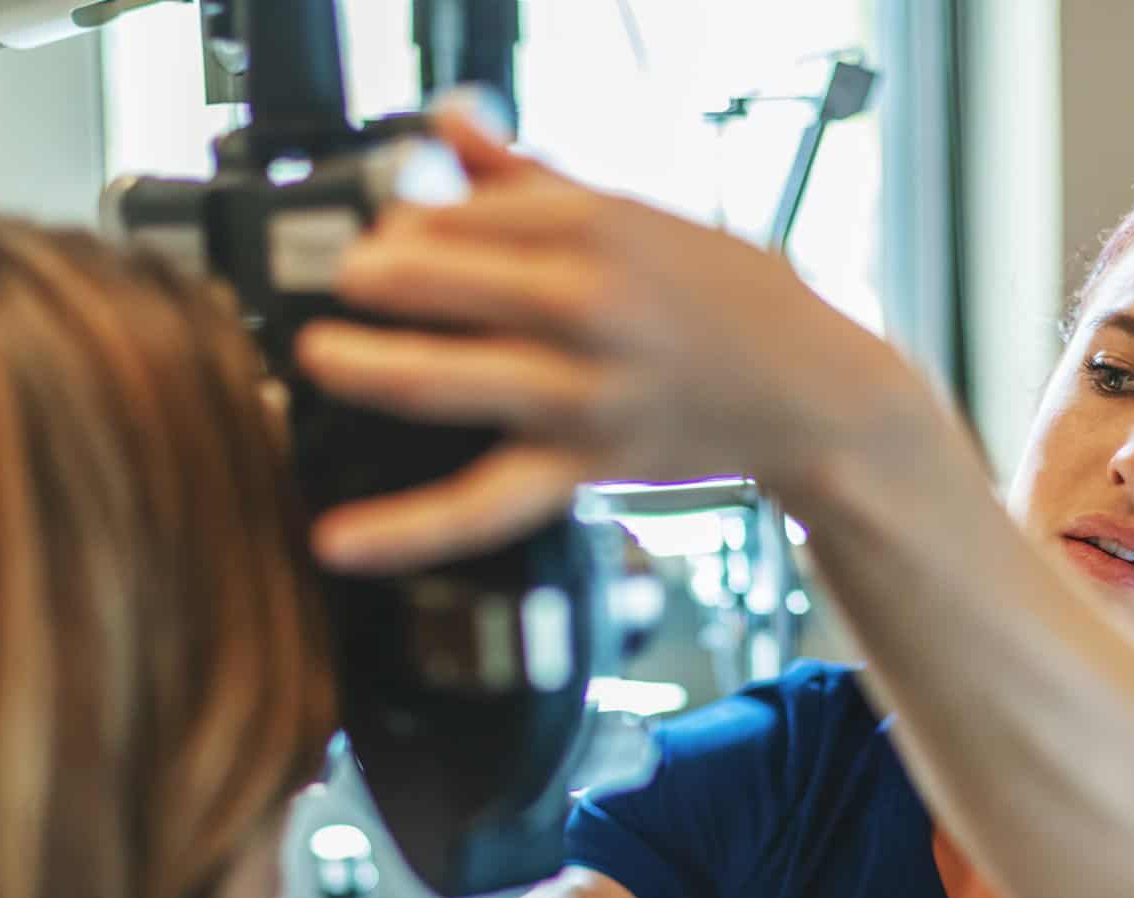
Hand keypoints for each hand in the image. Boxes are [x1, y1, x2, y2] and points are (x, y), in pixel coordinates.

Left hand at [297, 110, 904, 572]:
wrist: (816, 392)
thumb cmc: (727, 297)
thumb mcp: (640, 214)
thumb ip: (529, 174)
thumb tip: (446, 121)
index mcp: (597, 225)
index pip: (458, 210)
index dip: (400, 220)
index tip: (378, 230)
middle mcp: (587, 304)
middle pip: (439, 280)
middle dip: (370, 278)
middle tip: (338, 282)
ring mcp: (583, 391)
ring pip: (447, 380)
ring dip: (367, 366)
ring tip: (318, 357)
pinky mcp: (583, 466)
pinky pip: (481, 503)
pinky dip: (405, 528)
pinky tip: (336, 539)